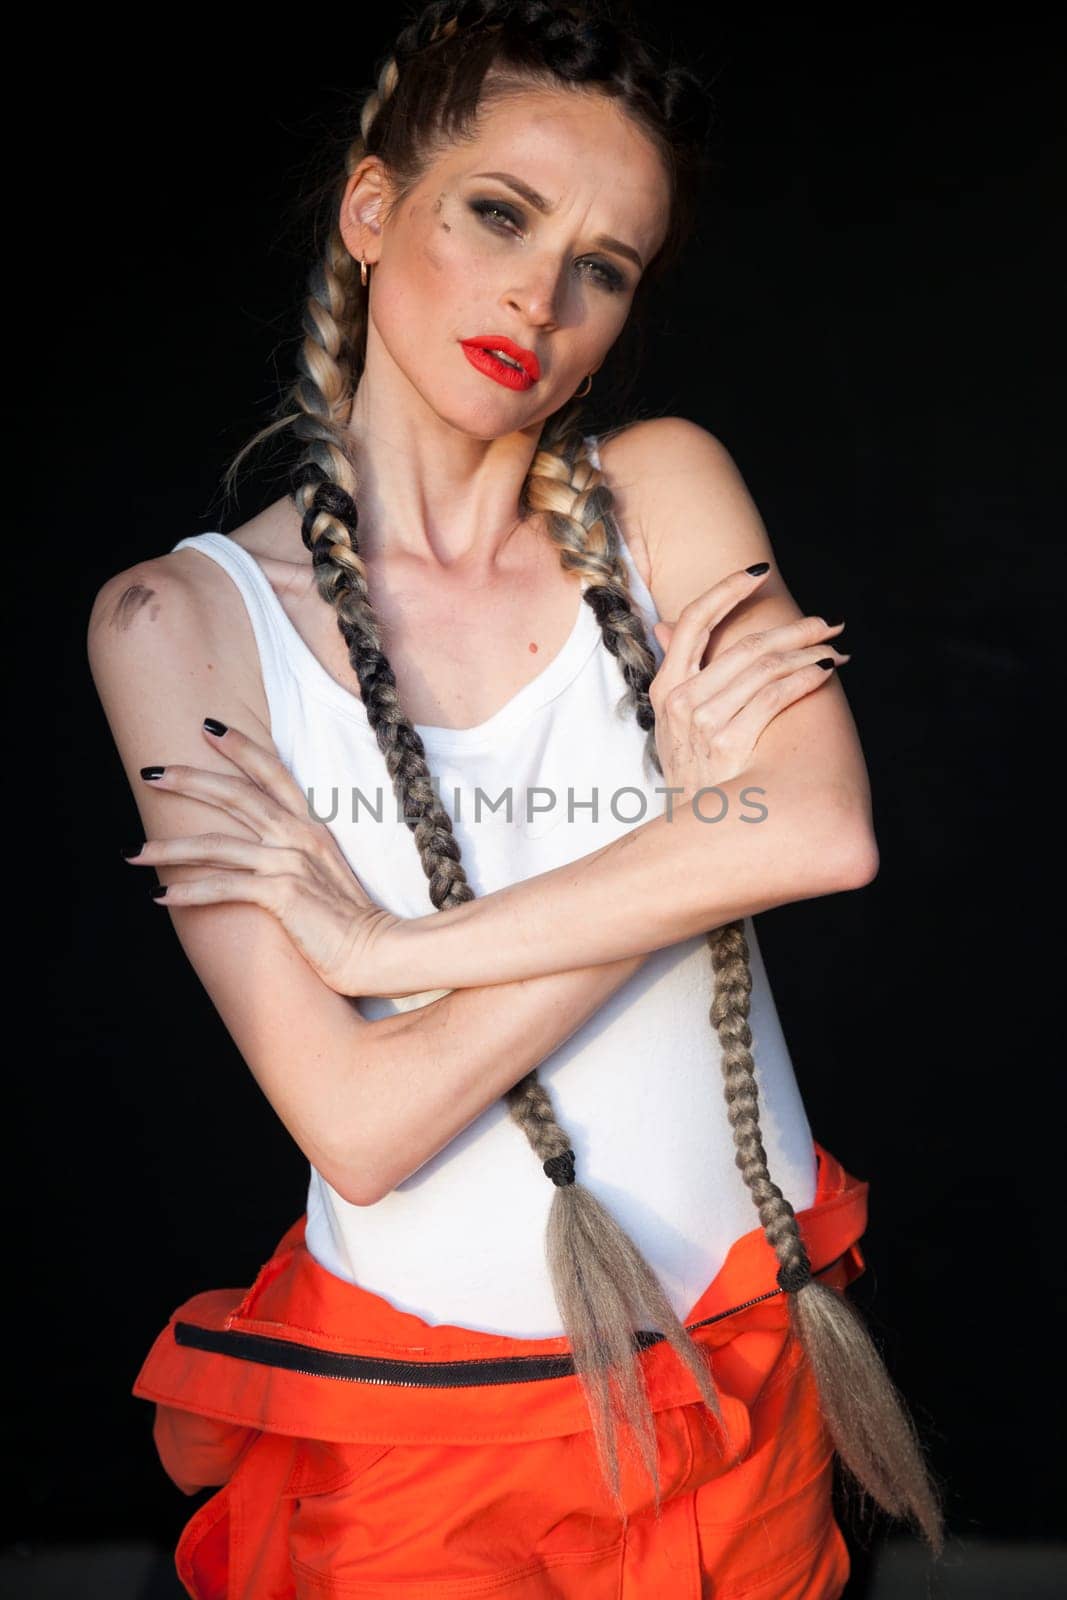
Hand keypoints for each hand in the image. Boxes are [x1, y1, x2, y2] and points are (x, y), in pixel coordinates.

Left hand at [127, 721, 401, 995]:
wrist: (379, 951)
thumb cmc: (352, 920)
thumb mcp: (326, 873)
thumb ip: (298, 854)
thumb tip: (261, 851)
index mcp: (312, 826)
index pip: (273, 773)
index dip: (241, 748)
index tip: (208, 728)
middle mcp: (300, 836)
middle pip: (236, 795)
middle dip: (189, 780)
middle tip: (150, 772)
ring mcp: (290, 863)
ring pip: (216, 845)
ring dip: (168, 850)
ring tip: (132, 854)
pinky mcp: (282, 895)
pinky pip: (223, 887)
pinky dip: (188, 892)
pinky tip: (160, 897)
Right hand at [648, 565, 849, 795]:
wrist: (693, 831)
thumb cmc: (692, 772)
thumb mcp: (670, 722)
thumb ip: (673, 671)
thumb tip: (663, 626)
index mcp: (666, 686)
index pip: (692, 620)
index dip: (725, 589)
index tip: (757, 573)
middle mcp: (681, 700)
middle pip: (746, 644)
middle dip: (794, 629)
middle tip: (827, 625)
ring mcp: (704, 722)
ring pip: (766, 667)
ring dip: (809, 654)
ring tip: (835, 652)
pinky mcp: (730, 743)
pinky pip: (776, 696)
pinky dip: (806, 678)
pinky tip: (826, 673)